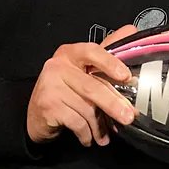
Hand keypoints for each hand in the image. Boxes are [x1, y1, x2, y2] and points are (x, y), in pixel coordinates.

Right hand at [26, 25, 137, 146]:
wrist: (36, 114)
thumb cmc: (65, 90)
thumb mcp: (84, 69)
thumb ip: (107, 53)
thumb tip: (131, 30)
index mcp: (71, 53)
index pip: (92, 51)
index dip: (110, 63)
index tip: (126, 76)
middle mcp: (58, 66)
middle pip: (92, 86)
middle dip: (113, 104)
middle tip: (129, 116)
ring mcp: (50, 85)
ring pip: (86, 107)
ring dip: (99, 125)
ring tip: (105, 134)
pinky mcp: (47, 105)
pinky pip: (76, 121)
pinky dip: (87, 133)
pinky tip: (89, 137)